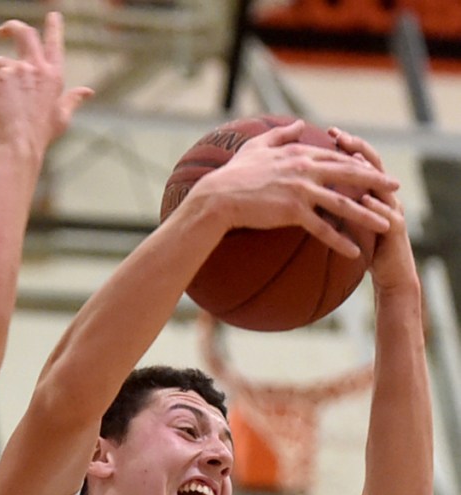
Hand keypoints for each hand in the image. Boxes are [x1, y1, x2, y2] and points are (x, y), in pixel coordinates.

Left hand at [0, 11, 92, 156]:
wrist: (20, 144)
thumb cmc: (42, 135)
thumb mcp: (62, 117)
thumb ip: (73, 100)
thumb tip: (88, 92)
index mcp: (54, 75)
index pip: (55, 43)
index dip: (54, 26)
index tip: (53, 15)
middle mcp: (36, 67)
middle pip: (24, 33)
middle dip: (11, 27)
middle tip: (0, 31)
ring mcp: (17, 70)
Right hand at [188, 120, 399, 257]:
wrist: (218, 196)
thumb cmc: (233, 173)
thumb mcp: (258, 145)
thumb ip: (282, 134)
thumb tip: (301, 123)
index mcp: (299, 152)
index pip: (336, 157)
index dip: (357, 163)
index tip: (373, 169)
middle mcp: (305, 169)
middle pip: (349, 175)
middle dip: (375, 182)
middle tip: (395, 189)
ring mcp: (302, 190)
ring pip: (343, 203)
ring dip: (367, 215)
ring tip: (386, 224)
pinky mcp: (293, 212)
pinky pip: (322, 229)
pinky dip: (340, 241)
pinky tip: (354, 252)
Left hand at [328, 127, 417, 291]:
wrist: (389, 272)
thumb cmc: (364, 246)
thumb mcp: (345, 224)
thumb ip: (332, 205)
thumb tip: (310, 190)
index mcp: (369, 191)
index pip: (356, 162)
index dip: (344, 146)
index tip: (328, 132)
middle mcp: (382, 195)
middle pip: (370, 164)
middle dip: (355, 148)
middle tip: (338, 136)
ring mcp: (391, 209)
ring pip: (382, 186)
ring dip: (368, 172)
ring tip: (352, 159)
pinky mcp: (395, 229)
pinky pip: (388, 215)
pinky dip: (377, 206)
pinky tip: (365, 200)